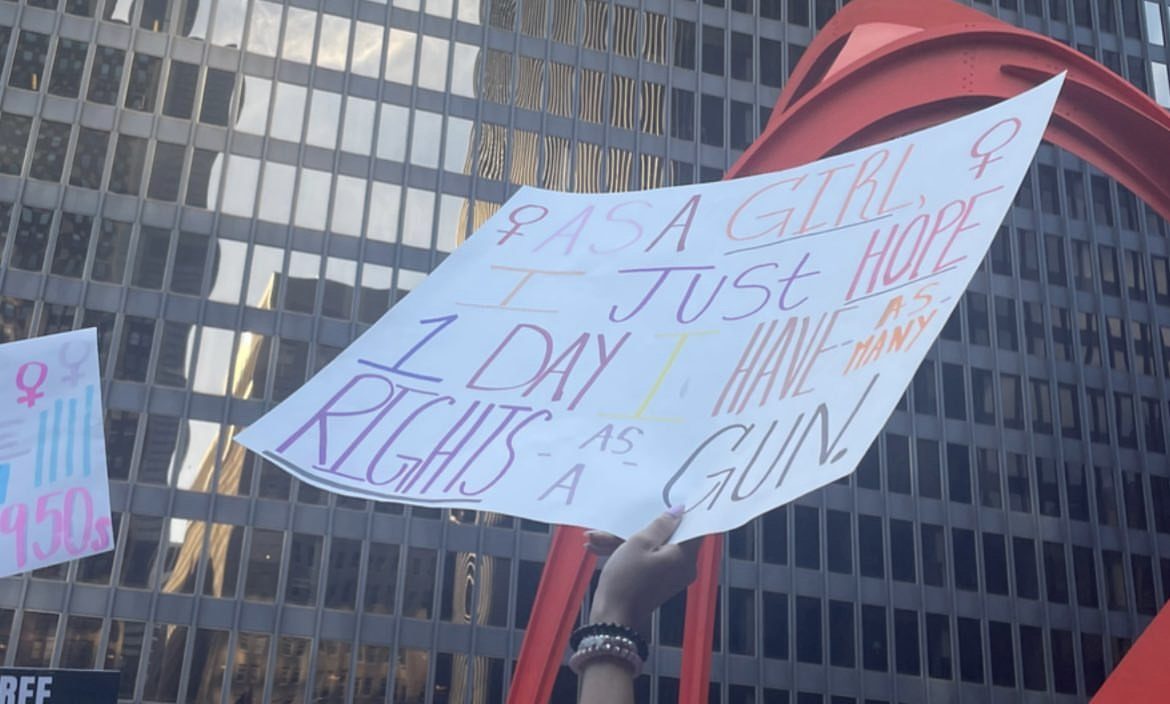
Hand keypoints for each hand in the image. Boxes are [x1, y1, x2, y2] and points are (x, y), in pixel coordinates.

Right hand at [585, 507, 700, 629]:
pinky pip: (645, 560)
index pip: (692, 527)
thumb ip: (661, 525)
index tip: (667, 498)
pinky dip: (625, 553)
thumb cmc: (626, 579)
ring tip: (594, 537)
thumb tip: (679, 511)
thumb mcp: (640, 543)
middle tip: (617, 521)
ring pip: (650, 548)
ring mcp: (669, 575)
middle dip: (639, 527)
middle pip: (667, 537)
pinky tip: (597, 548)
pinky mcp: (655, 582)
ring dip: (623, 540)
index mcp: (685, 557)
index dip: (680, 513)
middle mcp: (683, 567)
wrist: (612, 618)